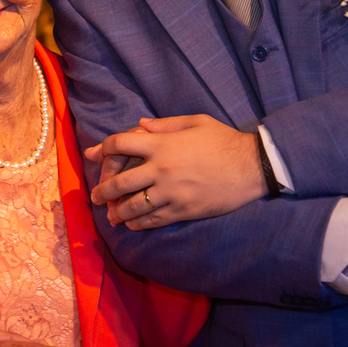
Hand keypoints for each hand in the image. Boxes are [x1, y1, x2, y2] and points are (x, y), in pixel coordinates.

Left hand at [84, 116, 265, 228]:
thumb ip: (164, 124)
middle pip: (119, 182)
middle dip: (102, 191)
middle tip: (95, 197)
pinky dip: (138, 224)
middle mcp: (160, 168)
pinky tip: (132, 224)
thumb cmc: (224, 140)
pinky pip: (153, 220)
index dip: (103, 149)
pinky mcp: (182, 210)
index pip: (119, 144)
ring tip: (111, 216)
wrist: (252, 167)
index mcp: (161, 144)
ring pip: (133, 206)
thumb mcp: (195, 122)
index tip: (96, 155)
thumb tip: (140, 125)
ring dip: (117, 212)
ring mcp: (170, 192)